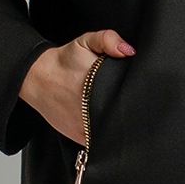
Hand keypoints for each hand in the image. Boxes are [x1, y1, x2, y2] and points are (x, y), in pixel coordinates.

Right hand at [19, 30, 135, 143]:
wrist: (37, 78)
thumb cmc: (65, 60)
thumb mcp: (85, 41)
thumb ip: (107, 39)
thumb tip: (128, 51)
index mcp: (98, 84)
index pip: (128, 96)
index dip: (141, 97)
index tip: (147, 96)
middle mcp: (92, 109)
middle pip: (123, 118)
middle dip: (135, 114)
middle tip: (142, 110)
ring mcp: (85, 127)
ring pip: (113, 134)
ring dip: (121, 129)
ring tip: (127, 120)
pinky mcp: (79, 137)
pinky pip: (100, 144)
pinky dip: (108, 140)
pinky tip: (114, 130)